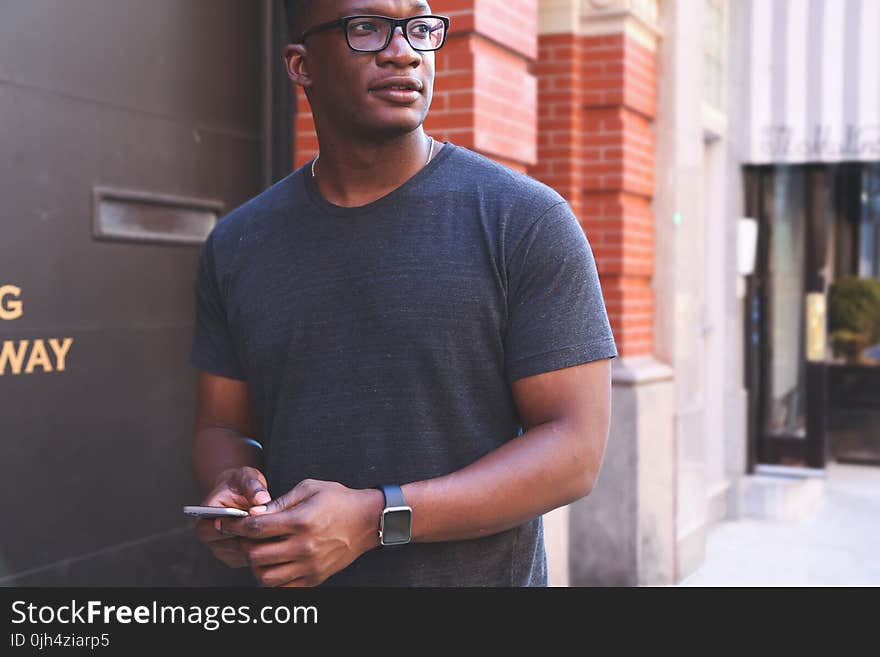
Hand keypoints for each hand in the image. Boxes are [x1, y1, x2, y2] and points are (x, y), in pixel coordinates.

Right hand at [194, 466, 271, 568]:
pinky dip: (263, 550)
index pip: (214, 531)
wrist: (241, 493)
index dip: (236, 526)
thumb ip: (252, 486)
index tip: (257, 517)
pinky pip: (250, 561)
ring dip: (259, 544)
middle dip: (252, 536)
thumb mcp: (246, 477)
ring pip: (243, 555)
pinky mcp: (235, 558)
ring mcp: (222, 550)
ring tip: (276, 529)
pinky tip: (274, 537)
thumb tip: (262, 500)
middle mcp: (209, 538)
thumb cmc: (241, 484)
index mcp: (204, 518)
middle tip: (273, 525)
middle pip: (231, 546)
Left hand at [215, 479, 383, 586]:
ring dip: (254, 565)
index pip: (257, 528)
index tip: (227, 523)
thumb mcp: (308, 488)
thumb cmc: (338, 500)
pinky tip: (273, 562)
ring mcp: (309, 565)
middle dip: (242, 545)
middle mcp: (304, 546)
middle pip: (256, 554)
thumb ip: (279, 502)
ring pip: (265, 576)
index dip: (236, 526)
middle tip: (240, 538)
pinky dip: (272, 577)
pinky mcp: (315, 577)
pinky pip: (283, 586)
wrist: (367, 521)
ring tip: (256, 552)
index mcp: (300, 521)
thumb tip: (253, 513)